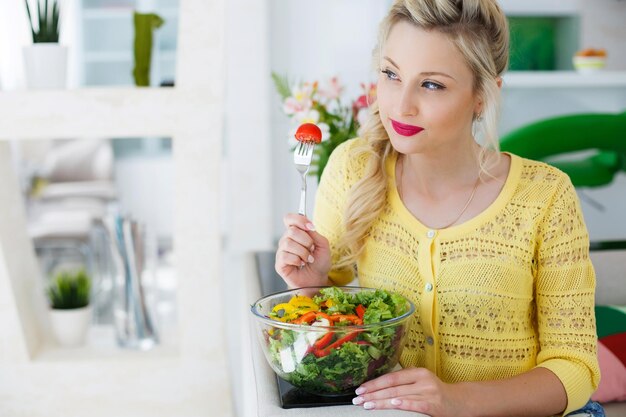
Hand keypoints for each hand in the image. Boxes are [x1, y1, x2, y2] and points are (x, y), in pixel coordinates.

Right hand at [275, 214, 331, 287]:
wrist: (319, 279)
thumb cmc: (320, 263)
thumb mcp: (323, 245)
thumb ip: (315, 234)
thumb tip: (307, 226)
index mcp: (296, 233)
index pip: (289, 219)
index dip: (298, 220)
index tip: (311, 227)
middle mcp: (286, 241)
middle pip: (291, 231)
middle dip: (306, 241)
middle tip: (312, 249)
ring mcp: (281, 252)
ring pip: (288, 243)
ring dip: (303, 252)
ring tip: (308, 259)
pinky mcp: (279, 264)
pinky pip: (285, 256)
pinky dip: (297, 260)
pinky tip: (300, 264)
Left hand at [352, 368, 466, 416]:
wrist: (459, 402)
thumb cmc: (435, 392)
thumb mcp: (421, 381)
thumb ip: (404, 380)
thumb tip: (378, 385)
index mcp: (417, 372)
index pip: (391, 377)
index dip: (374, 383)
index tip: (360, 389)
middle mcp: (422, 379)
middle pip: (392, 387)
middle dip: (372, 394)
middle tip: (357, 399)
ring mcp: (428, 392)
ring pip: (399, 396)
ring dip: (380, 402)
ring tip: (366, 405)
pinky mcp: (433, 404)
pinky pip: (415, 404)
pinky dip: (403, 404)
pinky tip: (391, 404)